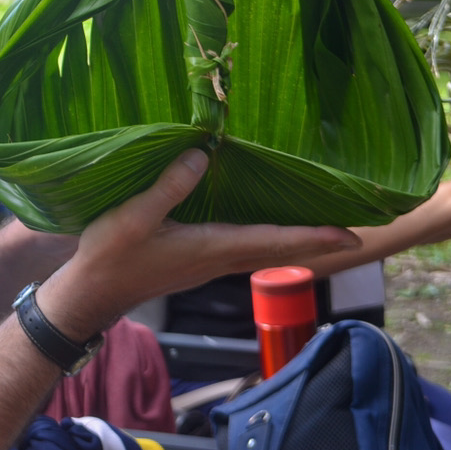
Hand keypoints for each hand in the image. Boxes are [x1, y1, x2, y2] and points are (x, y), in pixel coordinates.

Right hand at [38, 149, 359, 339]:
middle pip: (278, 249)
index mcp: (210, 247)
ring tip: (323, 229)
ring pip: (264, 251)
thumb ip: (168, 187)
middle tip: (357, 234)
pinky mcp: (197, 262)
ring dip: (296, 241)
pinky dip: (269, 240)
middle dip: (317, 241)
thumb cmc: (111, 256)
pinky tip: (268, 230)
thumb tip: (201, 156)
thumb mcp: (134, 217)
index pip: (272, 239)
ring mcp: (209, 264)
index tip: (351, 234)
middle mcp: (218, 259)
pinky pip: (246, 250)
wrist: (93, 293)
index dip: (313, 236)